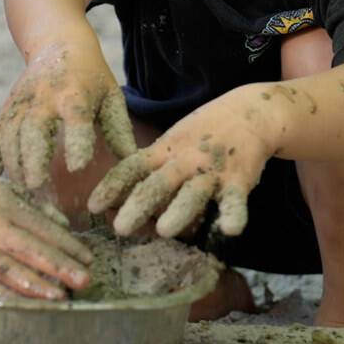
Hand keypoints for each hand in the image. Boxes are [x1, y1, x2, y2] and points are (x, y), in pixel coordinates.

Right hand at [0, 45, 136, 188]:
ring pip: (10, 133)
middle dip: (33, 157)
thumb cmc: (91, 78)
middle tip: (36, 185)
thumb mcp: (111, 97)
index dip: (76, 142)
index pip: (76, 118)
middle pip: (34, 128)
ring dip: (14, 162)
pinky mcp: (7, 107)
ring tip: (22, 189)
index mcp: (76, 94)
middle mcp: (45, 97)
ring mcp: (22, 101)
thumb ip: (119, 130)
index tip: (77, 167)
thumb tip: (131, 164)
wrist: (58, 43)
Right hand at [0, 180, 93, 298]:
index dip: (68, 244)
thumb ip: (35, 208)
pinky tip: (25, 306)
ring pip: (8, 271)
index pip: (43, 228)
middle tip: (84, 279)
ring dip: (35, 285)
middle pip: (30, 250)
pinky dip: (7, 297)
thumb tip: (63, 224)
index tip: (89, 259)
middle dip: (59, 266)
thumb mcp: (3, 192)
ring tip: (58, 296)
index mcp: (6, 208)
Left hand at [87, 88, 273, 238]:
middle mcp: (185, 160)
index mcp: (165, 150)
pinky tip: (229, 230)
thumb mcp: (172, 142)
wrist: (250, 112)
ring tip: (164, 230)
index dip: (112, 186)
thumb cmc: (203, 134)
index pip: (133, 167)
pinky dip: (234, 214)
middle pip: (158, 183)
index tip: (93, 206)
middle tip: (120, 228)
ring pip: (193, 192)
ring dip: (179, 211)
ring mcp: (212, 170)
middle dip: (138, 205)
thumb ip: (151, 166)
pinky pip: (236, 200)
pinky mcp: (240, 180)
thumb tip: (120, 196)